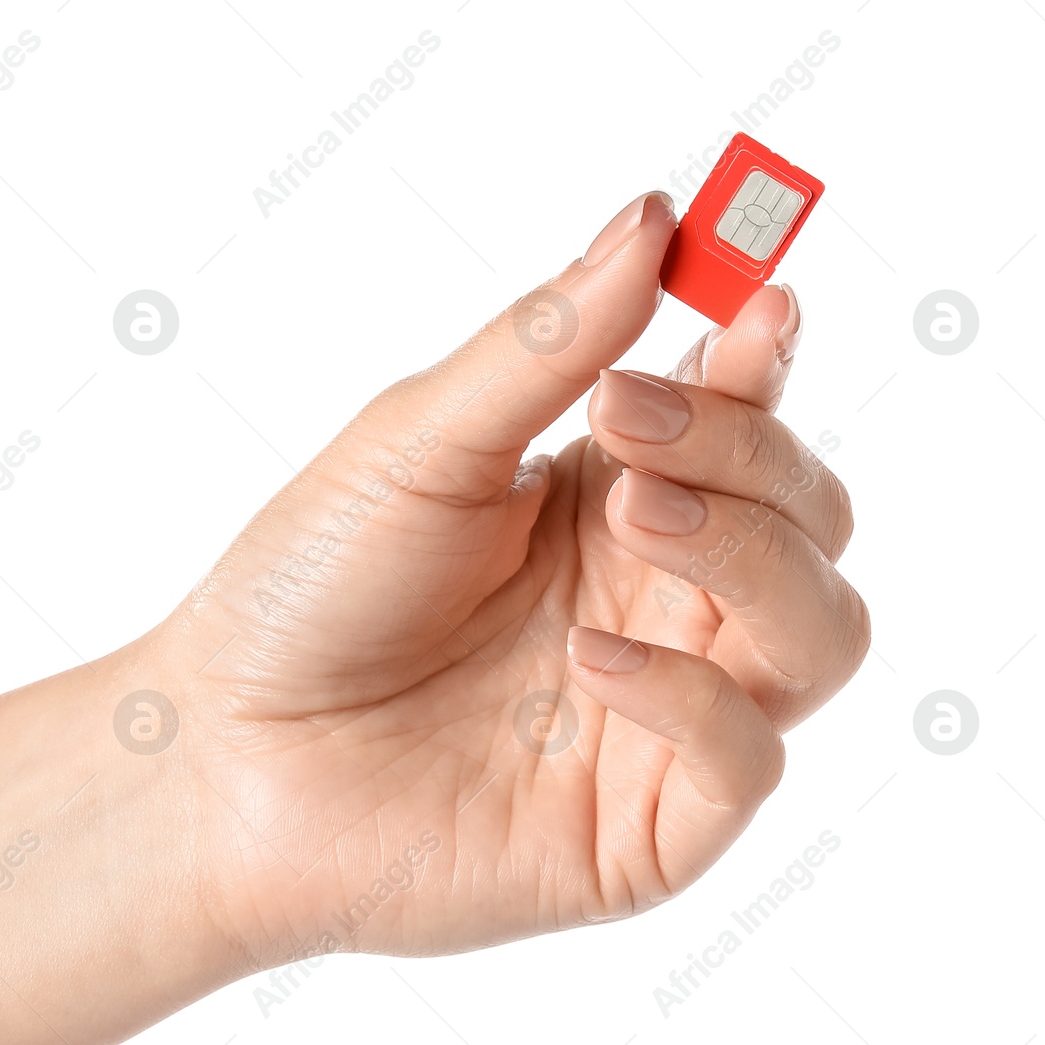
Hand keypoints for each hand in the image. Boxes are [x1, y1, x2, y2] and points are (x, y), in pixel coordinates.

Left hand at [150, 190, 868, 965]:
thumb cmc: (309, 589)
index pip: (747, 417)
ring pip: (819, 629)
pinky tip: (583, 660)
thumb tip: (657, 216)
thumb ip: (547, 344)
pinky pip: (748, 759)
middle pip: (807, 513)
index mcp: (610, 497)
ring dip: (752, 555)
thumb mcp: (421, 445)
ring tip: (634, 516)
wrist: (224, 756)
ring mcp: (665, 712)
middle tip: (631, 422)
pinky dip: (694, 697)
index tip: (761, 298)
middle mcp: (657, 599)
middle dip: (748, 450)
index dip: (769, 357)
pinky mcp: (648, 827)